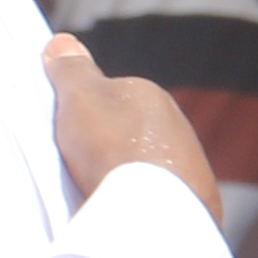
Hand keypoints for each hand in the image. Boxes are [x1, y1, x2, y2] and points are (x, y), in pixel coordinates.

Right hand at [44, 33, 213, 206]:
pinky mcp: (195, 202)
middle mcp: (177, 124)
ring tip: (102, 193)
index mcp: (150, 94)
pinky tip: (126, 211)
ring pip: (148, 164)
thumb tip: (62, 43)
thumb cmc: (113, 149)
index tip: (69, 133)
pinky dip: (144, 200)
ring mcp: (190, 165)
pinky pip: (162, 195)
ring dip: (129, 174)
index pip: (112, 95)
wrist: (153, 214)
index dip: (86, 112)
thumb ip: (71, 70)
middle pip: (131, 130)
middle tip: (82, 165)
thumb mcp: (79, 99)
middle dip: (111, 144)